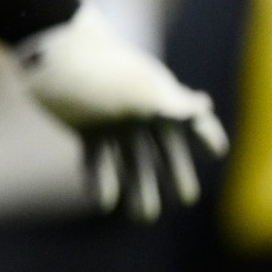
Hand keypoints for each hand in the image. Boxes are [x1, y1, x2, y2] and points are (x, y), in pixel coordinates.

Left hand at [16, 6, 226, 220]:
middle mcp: (139, 114)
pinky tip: (104, 203)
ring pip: (131, 162)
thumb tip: (204, 108)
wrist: (54, 54)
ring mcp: (112, 122)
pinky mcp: (86, 129)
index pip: (192, 121)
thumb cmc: (103, 71)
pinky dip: (100, 181)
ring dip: (138, 187)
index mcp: (159, 99)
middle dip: (176, 173)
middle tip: (186, 198)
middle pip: (164, 150)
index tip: (216, 151)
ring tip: (143, 217)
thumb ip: (173, 103)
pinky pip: (97, 160)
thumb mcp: (140, 89)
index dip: (207, 135)